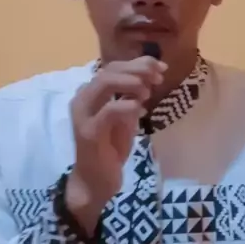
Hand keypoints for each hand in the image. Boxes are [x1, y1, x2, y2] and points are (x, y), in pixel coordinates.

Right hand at [65, 55, 166, 233]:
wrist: (96, 180)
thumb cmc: (110, 147)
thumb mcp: (125, 116)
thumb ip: (132, 95)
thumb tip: (151, 74)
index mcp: (91, 92)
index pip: (113, 67)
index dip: (138, 63)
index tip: (161, 67)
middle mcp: (83, 98)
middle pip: (109, 70)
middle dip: (138, 69)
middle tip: (158, 78)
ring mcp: (83, 114)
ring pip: (104, 83)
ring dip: (131, 83)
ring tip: (148, 93)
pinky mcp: (88, 132)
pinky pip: (109, 110)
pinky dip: (128, 106)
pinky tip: (140, 112)